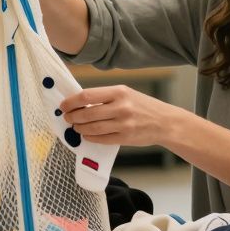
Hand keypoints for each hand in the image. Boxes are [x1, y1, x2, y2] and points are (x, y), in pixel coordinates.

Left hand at [59, 85, 178, 146]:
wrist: (165, 122)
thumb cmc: (143, 106)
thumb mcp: (127, 93)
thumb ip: (105, 96)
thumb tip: (79, 102)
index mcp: (119, 91)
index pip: (87, 95)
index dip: (71, 101)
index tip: (63, 105)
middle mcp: (121, 107)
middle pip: (87, 113)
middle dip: (73, 117)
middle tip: (68, 118)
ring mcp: (124, 123)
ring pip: (93, 128)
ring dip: (80, 129)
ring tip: (76, 127)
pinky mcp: (125, 137)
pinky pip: (102, 139)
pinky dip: (91, 138)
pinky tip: (87, 135)